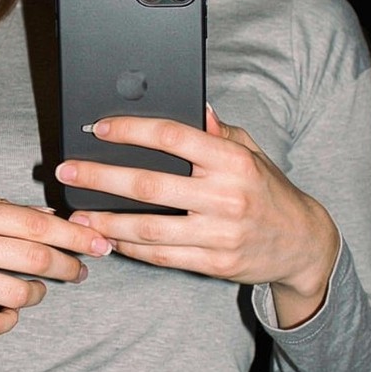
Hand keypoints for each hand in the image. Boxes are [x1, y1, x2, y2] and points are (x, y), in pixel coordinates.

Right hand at [0, 191, 112, 344]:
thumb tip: (49, 217)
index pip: (36, 223)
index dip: (76, 235)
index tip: (101, 243)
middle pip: (36, 258)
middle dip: (69, 266)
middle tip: (81, 270)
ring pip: (18, 294)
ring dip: (37, 295)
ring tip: (36, 290)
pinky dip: (8, 321)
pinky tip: (5, 312)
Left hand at [56, 107, 339, 327]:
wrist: (303, 244)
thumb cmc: (268, 192)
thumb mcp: (251, 154)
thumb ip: (219, 134)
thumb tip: (196, 107)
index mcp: (232, 161)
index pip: (173, 137)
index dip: (132, 130)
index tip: (100, 129)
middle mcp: (226, 196)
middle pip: (150, 185)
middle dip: (101, 177)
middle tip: (67, 171)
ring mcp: (219, 234)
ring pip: (149, 228)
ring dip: (106, 221)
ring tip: (77, 213)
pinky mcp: (214, 264)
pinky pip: (162, 256)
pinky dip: (130, 248)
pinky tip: (108, 238)